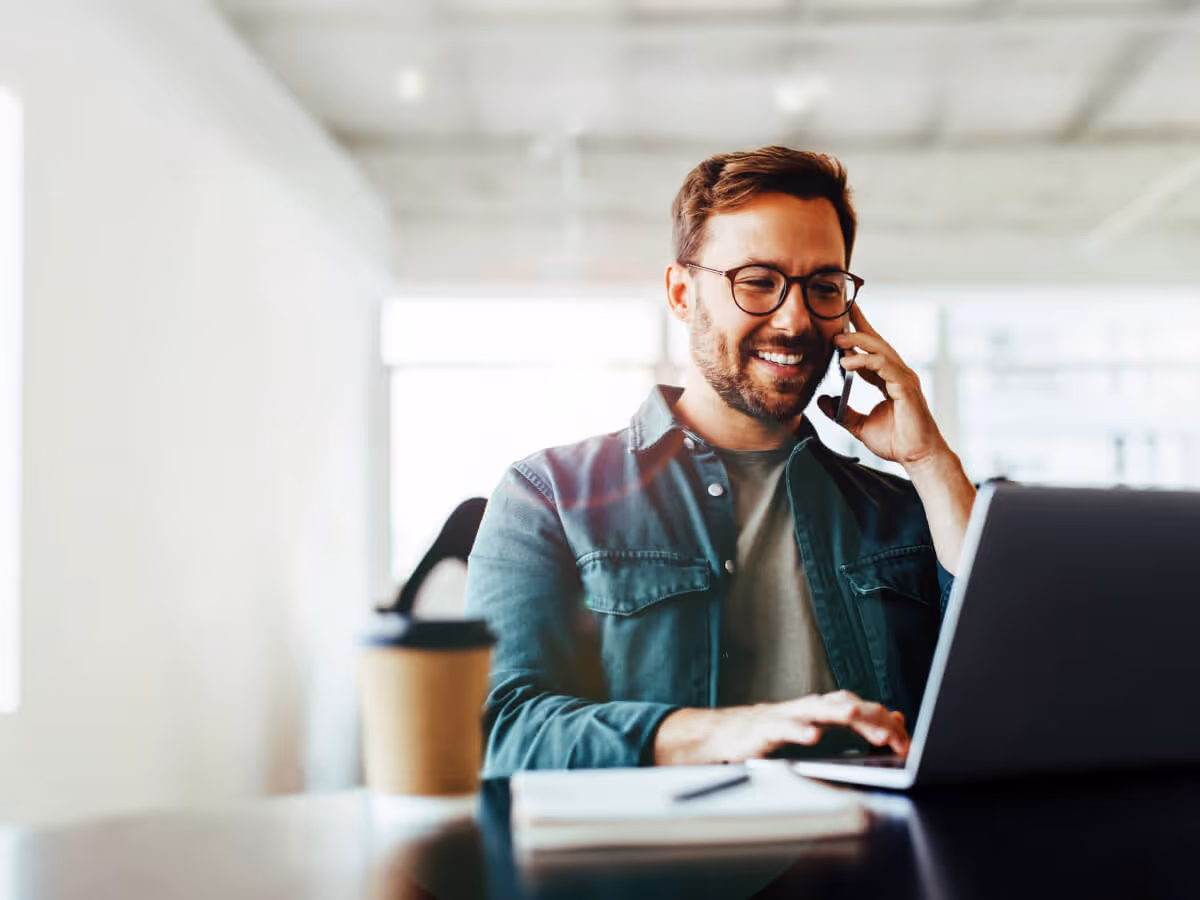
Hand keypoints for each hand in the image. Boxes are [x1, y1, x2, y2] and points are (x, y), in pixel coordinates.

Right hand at [653, 690, 909, 765]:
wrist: (716, 736)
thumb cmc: (765, 734)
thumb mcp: (811, 729)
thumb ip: (849, 723)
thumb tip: (892, 718)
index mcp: (818, 710)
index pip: (860, 709)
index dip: (884, 722)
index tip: (906, 742)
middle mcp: (803, 709)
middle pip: (843, 704)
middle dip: (869, 717)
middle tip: (893, 734)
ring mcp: (781, 717)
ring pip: (814, 709)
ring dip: (836, 712)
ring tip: (857, 717)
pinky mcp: (759, 731)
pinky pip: (780, 728)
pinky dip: (796, 730)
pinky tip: (810, 736)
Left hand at [816, 304, 947, 469]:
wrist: (917, 457)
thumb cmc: (897, 441)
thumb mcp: (859, 425)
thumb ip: (841, 412)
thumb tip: (822, 400)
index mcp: (889, 379)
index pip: (872, 350)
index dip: (857, 334)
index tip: (842, 318)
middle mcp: (898, 374)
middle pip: (876, 342)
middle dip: (858, 326)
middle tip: (836, 318)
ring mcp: (904, 378)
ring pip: (880, 349)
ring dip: (857, 342)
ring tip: (836, 341)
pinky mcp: (906, 387)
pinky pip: (883, 365)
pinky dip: (865, 361)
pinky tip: (847, 363)